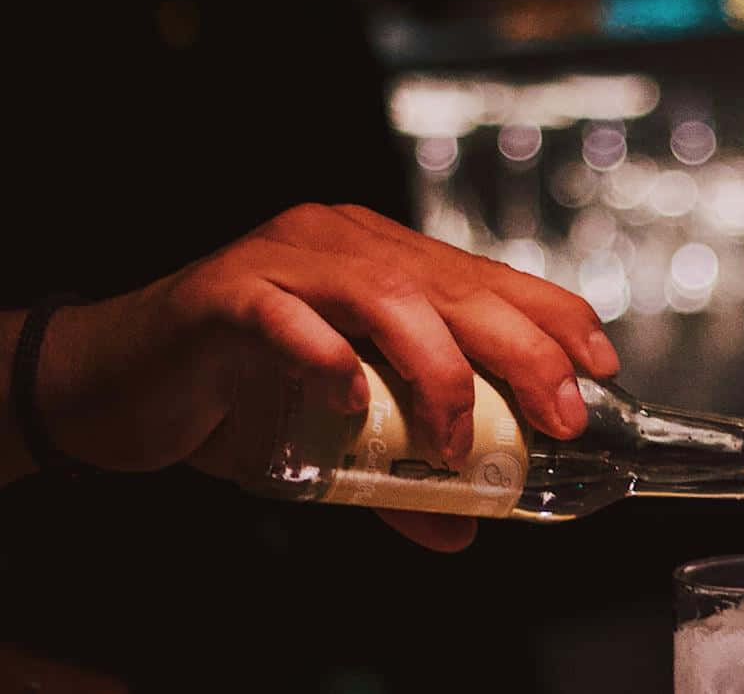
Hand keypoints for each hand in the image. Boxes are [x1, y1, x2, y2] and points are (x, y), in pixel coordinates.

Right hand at [33, 203, 620, 550]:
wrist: (115, 381)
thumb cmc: (236, 394)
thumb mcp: (334, 439)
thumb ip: (395, 475)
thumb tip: (464, 528)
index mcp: (384, 260)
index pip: (489, 276)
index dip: (552, 314)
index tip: (600, 365)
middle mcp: (346, 243)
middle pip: (455, 286)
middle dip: (523, 351)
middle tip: (561, 415)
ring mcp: (285, 259)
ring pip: (387, 296)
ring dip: (436, 370)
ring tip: (453, 441)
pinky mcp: (225, 291)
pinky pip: (289, 318)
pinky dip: (328, 359)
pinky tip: (350, 403)